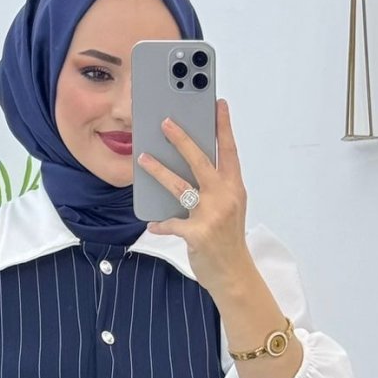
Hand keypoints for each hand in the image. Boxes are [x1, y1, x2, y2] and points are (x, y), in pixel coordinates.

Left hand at [136, 97, 249, 296]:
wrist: (234, 274)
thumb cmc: (228, 239)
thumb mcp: (229, 207)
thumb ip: (214, 187)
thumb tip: (188, 167)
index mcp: (234, 188)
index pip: (229, 151)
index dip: (224, 127)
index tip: (219, 104)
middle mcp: (225, 197)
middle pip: (201, 161)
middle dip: (182, 139)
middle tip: (165, 122)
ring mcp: (212, 215)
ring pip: (180, 186)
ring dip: (159, 171)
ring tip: (143, 159)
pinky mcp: (198, 233)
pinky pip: (172, 222)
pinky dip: (161, 223)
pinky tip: (154, 223)